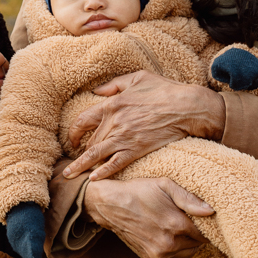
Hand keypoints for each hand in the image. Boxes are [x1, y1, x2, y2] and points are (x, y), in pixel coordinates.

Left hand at [64, 71, 225, 179]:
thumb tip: (96, 90)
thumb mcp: (137, 78)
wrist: (186, 107)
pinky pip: (114, 164)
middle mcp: (114, 122)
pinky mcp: (135, 149)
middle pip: (90, 140)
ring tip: (70, 175)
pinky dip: (102, 172)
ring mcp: (124, 137)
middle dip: (79, 152)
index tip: (72, 140)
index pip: (83, 120)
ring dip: (81, 166)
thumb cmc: (164, 90)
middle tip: (73, 161)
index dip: (74, 132)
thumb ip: (114, 85)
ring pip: (96, 154)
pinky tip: (93, 179)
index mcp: (112, 104)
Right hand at [83, 177, 213, 257]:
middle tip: (202, 225)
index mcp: (176, 224)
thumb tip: (211, 211)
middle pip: (199, 243)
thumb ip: (189, 198)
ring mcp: (160, 253)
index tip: (211, 220)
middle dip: (202, 235)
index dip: (210, 226)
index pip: (205, 232)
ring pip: (189, 253)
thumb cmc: (139, 191)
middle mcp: (169, 242)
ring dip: (194, 245)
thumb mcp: (165, 185)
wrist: (111, 204)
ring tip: (193, 234)